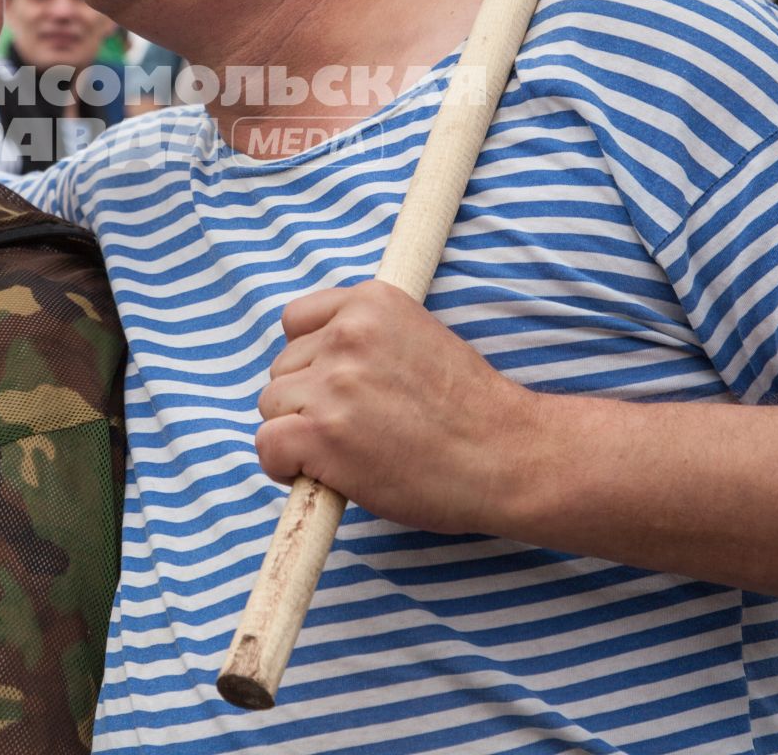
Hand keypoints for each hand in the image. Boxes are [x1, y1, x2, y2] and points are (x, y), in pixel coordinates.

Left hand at [255, 280, 542, 535]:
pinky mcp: (321, 433)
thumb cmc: (470, 412)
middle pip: (281, 368)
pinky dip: (284, 467)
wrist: (509, 458)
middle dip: (306, 401)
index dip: (311, 360)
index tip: (337, 388)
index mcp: (372, 301)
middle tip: (357, 430)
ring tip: (350, 452)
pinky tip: (322, 475)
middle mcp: (347, 333)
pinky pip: (268, 446)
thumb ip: (368, 339)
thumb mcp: (420, 339)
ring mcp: (332, 382)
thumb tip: (312, 361)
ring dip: (297, 433)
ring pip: (271, 406)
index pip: (296, 321)